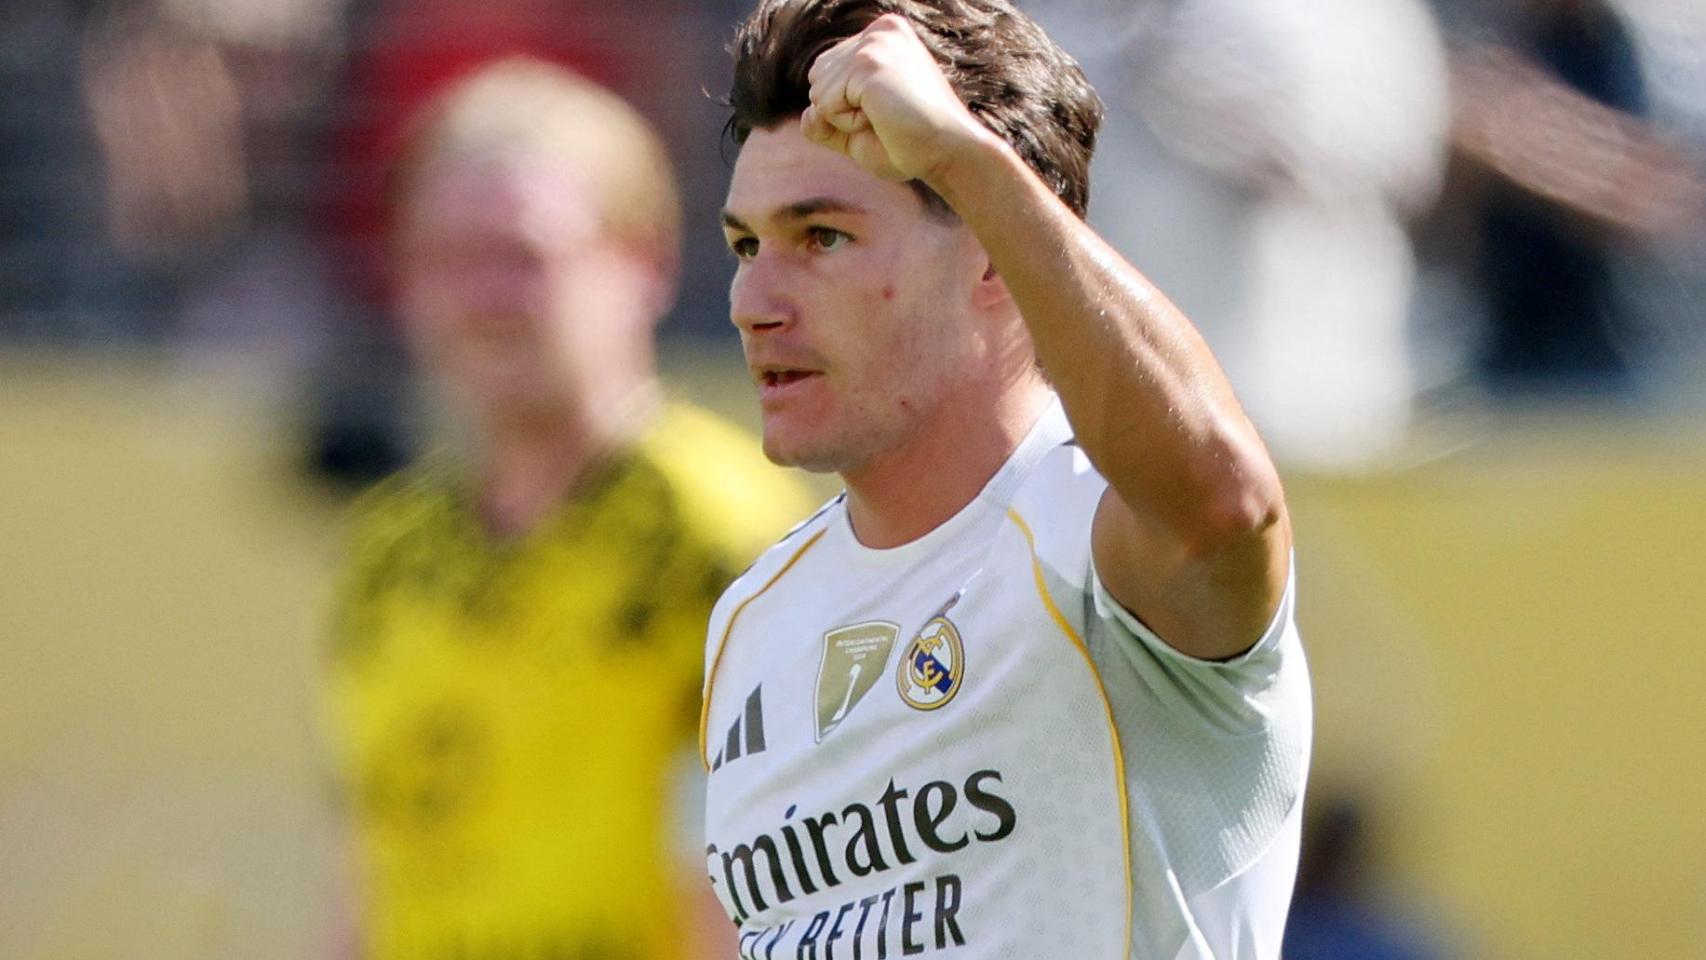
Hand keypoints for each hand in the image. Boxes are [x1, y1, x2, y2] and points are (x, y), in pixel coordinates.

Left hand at [801, 14, 987, 186]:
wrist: (949, 153)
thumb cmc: (913, 145)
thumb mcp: (859, 131)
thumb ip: (826, 120)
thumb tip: (806, 114)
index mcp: (885, 35)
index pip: (827, 73)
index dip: (846, 107)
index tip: (889, 113)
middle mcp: (880, 30)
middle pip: (817, 78)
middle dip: (841, 110)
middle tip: (887, 119)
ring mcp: (874, 42)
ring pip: (818, 92)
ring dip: (845, 119)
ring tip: (886, 119)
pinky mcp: (868, 61)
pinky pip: (825, 104)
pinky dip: (847, 124)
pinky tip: (882, 120)